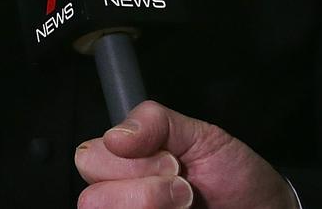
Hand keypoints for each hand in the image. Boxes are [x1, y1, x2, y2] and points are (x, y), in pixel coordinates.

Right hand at [75, 101, 297, 208]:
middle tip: (183, 186)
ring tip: (188, 204)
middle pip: (91, 200)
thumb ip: (156, 122)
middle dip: (143, 190)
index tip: (171, 160)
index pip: (88, 159)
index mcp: (125, 164)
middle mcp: (121, 197)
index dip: (127, 161)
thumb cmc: (233, 177)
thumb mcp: (201, 135)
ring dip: (153, 206)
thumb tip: (116, 136)